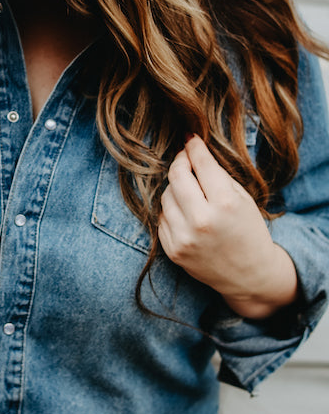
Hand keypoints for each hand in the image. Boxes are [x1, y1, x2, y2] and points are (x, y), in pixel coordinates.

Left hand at [159, 135, 297, 318]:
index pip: (200, 163)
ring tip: (192, 192)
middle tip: (186, 158)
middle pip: (176, 175)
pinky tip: (187, 213)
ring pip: (166, 194)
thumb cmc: (249, 231)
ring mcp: (184, 238)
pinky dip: (172, 210)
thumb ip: (217, 174)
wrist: (250, 276)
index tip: (190, 137)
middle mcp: (201, 221)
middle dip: (180, 162)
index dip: (194, 146)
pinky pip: (162, 217)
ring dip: (176, 187)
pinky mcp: (173, 250)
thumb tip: (191, 148)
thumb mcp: (242, 198)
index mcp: (225, 204)